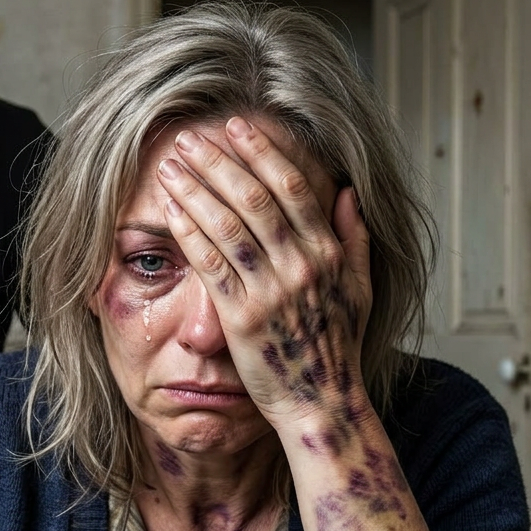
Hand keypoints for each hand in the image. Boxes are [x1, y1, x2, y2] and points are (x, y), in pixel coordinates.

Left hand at [158, 118, 371, 435]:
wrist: (320, 403)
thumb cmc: (335, 348)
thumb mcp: (359, 290)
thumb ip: (354, 239)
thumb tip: (348, 192)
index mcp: (328, 254)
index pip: (294, 187)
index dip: (263, 152)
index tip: (238, 127)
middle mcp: (301, 267)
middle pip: (254, 198)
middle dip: (219, 161)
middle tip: (192, 136)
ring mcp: (271, 292)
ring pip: (228, 225)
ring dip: (197, 189)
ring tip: (172, 164)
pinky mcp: (241, 319)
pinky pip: (210, 265)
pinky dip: (189, 232)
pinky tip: (171, 208)